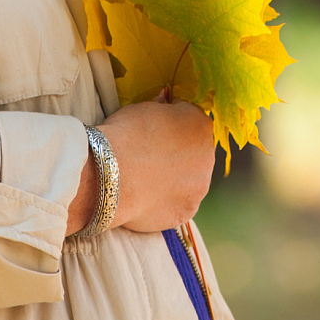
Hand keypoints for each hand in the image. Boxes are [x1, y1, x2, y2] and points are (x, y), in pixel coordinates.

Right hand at [64, 99, 214, 236]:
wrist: (110, 173)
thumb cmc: (125, 134)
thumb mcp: (145, 108)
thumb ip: (163, 110)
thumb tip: (166, 107)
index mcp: (201, 125)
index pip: (191, 121)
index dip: (172, 125)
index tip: (155, 131)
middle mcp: (209, 156)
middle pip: (195, 153)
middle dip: (178, 155)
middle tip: (150, 158)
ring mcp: (200, 187)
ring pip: (190, 181)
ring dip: (174, 180)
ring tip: (145, 180)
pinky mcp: (187, 212)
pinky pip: (178, 205)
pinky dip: (165, 202)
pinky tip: (146, 197)